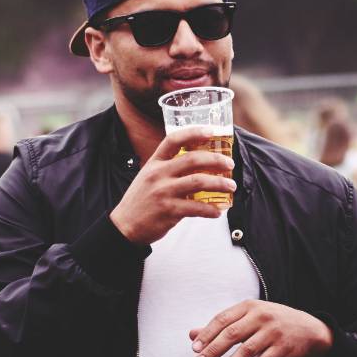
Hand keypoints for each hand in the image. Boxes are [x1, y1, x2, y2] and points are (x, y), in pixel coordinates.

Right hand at [110, 124, 234, 244]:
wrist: (125, 225)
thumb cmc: (141, 200)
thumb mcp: (148, 177)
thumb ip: (168, 168)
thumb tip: (198, 165)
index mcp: (154, 163)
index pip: (174, 140)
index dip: (194, 132)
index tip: (211, 131)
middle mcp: (158, 174)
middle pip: (193, 159)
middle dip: (216, 160)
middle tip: (230, 164)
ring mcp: (163, 192)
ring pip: (199, 182)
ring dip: (220, 184)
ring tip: (231, 186)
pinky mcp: (169, 211)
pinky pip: (196, 207)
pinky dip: (210, 210)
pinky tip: (218, 211)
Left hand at [189, 300, 333, 356]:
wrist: (309, 330)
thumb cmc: (271, 323)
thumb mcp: (248, 318)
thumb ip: (220, 326)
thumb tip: (191, 334)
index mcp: (250, 306)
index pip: (223, 319)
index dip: (207, 334)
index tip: (195, 349)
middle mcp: (262, 316)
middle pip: (232, 334)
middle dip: (213, 350)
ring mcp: (274, 332)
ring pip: (246, 350)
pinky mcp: (284, 348)